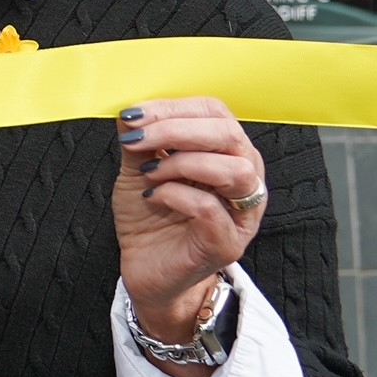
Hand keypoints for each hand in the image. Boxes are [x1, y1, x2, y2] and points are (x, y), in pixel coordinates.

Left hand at [114, 98, 268, 354]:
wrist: (145, 268)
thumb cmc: (150, 216)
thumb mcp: (139, 169)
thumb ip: (140, 141)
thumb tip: (130, 112)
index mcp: (227, 154)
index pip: (217, 113)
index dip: (175, 108)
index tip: (134, 115)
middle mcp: (245, 180)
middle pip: (230, 136)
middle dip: (176, 130)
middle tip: (136, 138)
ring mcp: (241, 214)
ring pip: (234, 171)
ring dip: (182, 163)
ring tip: (149, 173)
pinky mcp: (227, 243)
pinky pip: (211, 208)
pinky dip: (175, 194)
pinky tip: (153, 197)